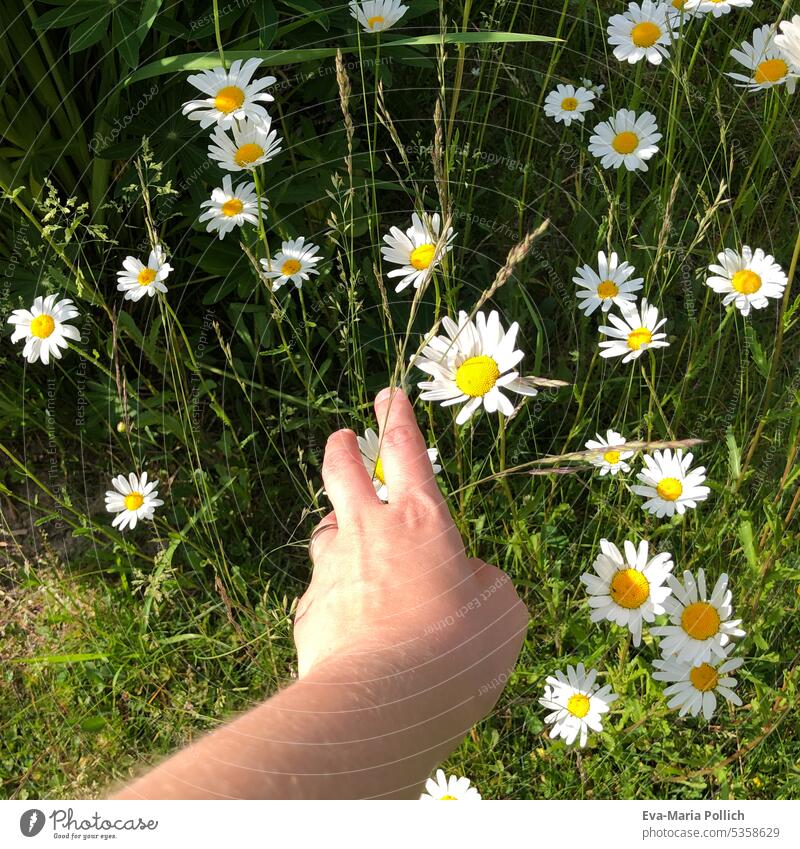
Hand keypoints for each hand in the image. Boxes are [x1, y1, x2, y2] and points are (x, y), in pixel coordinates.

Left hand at [295, 386, 528, 715]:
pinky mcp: (308, 610)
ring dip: (336, 526)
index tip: (387, 396)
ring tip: (346, 538)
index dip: (397, 418)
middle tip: (341, 438)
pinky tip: (349, 626)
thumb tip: (462, 578)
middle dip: (343, 448)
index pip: (406, 451)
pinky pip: (320, 592)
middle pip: (343, 471)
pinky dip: (334, 596)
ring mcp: (331, 569)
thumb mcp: (500, 609)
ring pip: (325, 530)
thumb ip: (481, 580)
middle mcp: (369, 533)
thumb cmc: (459, 649)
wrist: (387, 701)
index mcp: (421, 521)